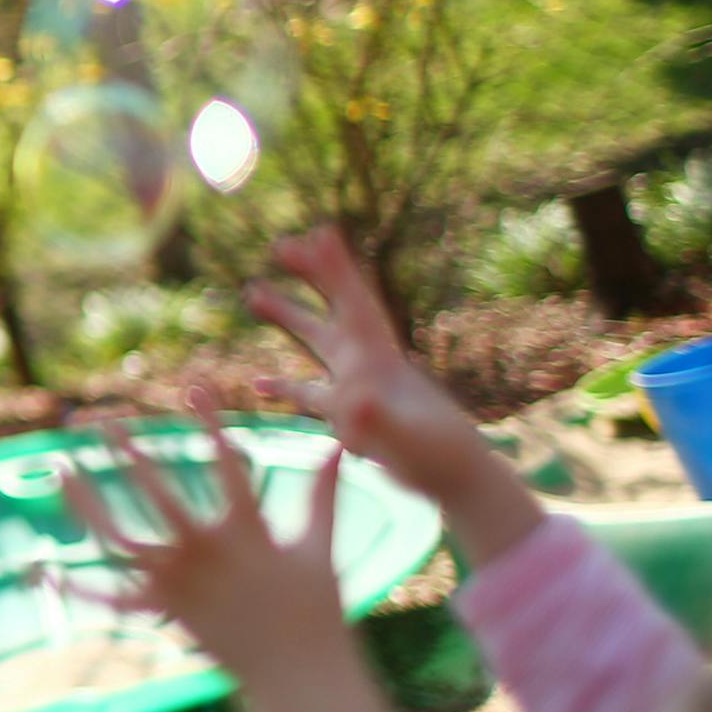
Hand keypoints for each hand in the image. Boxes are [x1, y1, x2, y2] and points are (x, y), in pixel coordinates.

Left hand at [57, 402, 394, 711]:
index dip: (210, 421)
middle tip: (101, 419)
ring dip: (87, 505)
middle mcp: (205, 554)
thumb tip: (340, 446)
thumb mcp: (319, 547)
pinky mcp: (165, 612)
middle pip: (157, 494)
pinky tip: (47, 570)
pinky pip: (115, 602)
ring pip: (119, 540)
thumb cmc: (314, 609)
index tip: (193, 384)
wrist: (297, 677)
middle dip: (128, 452)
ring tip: (60, 469)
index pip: (225, 463)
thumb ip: (322, 494)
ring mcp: (179, 584)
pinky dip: (81, 591)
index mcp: (246, 531)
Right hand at [249, 227, 482, 497]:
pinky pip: (311, 393)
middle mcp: (367, 364)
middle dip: (309, 275)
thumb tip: (352, 400)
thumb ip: (379, 420)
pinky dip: (286, 385)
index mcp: (379, 359)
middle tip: (280, 244)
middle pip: (332, 308)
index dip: (336, 267)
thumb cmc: (439, 457)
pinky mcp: (353, 415)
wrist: (459, 479)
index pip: (354, 303)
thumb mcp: (407, 438)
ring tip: (253, 292)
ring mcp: (359, 386)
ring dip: (289, 316)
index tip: (318, 231)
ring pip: (317, 342)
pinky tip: (260, 384)